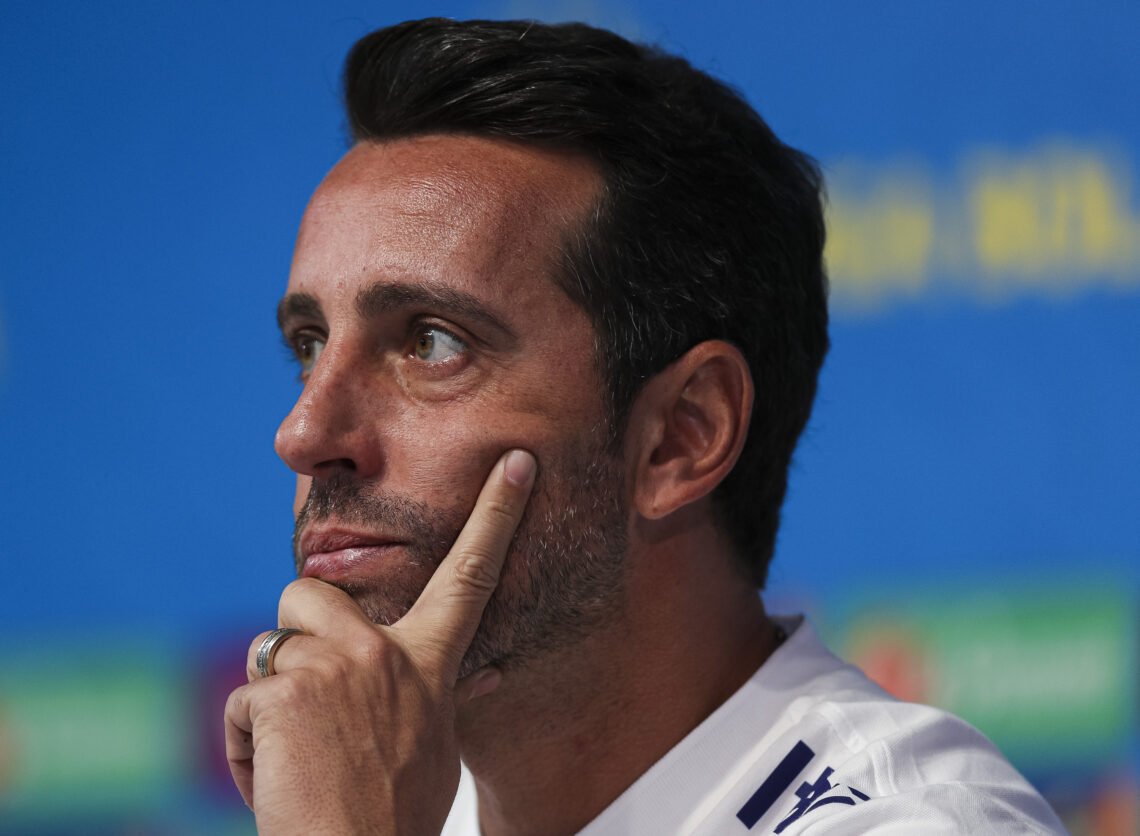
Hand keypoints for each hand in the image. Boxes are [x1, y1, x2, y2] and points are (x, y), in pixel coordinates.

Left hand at [224, 449, 536, 834]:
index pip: (471, 576)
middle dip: (293, 633)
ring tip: (298, 758)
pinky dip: (246, 748)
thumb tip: (495, 669)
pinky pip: (242, 703)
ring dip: (269, 705)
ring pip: (269, 647)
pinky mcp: (285, 691)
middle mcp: (386, 654)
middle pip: (310, 593)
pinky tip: (275, 782)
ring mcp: (337, 667)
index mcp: (430, 664)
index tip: (516, 463)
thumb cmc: (393, 814)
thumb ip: (448, 694)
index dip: (496, 516)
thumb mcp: (437, 745)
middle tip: (309, 694)